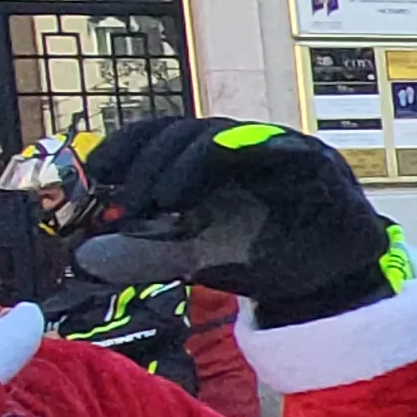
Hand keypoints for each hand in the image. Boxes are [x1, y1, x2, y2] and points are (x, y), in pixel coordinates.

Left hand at [75, 118, 405, 324]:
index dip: (127, 147)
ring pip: (216, 134)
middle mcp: (238, 147)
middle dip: (147, 161)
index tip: (96, 171)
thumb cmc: (267, 260)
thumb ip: (145, 254)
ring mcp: (274, 147)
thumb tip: (84, 256)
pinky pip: (265, 143)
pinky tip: (200, 189)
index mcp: (209, 163)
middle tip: (125, 200)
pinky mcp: (306, 156)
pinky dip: (226, 158)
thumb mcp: (195, 257)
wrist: (333, 284)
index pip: (161, 137)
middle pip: (182, 132)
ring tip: (159, 201)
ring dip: (180, 162)